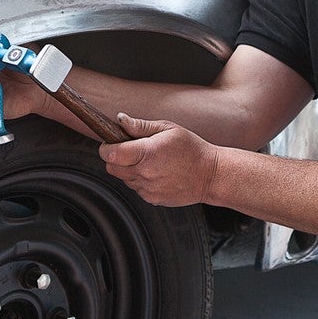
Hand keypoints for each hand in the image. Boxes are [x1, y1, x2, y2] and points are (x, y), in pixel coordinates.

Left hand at [99, 114, 217, 207]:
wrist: (210, 175)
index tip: (111, 143)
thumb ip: (141, 126)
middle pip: (112, 168)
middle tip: (130, 150)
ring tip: (148, 161)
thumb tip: (121, 119)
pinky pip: (136, 188)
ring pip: (123, 179)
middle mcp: (145, 174)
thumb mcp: (168, 129)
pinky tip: (156, 172)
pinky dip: (140, 180)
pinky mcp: (152, 199)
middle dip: (115, 158)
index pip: (110, 154)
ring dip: (128, 170)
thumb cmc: (192, 149)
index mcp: (147, 153)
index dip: (106, 147)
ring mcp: (148, 189)